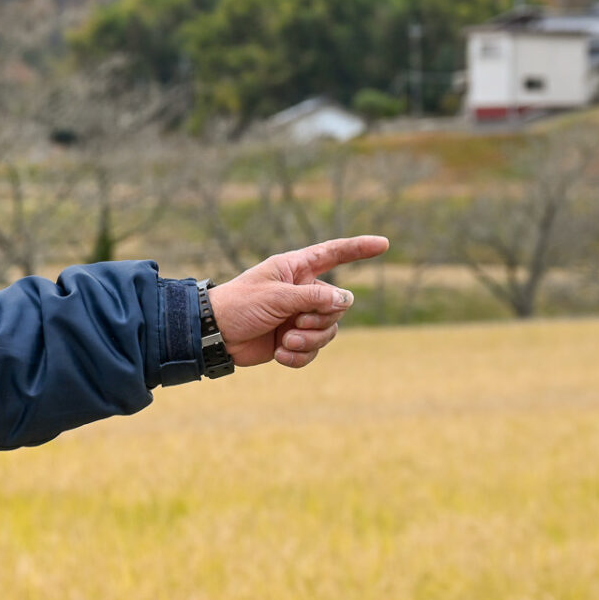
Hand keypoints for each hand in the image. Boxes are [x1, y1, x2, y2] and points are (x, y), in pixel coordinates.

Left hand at [207, 236, 389, 368]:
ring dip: (309, 340)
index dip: (358, 249)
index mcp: (296, 269)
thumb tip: (346, 299)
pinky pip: (313, 351)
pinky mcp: (293, 340)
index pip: (334, 254)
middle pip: (338, 305)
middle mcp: (302, 291)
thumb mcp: (277, 297)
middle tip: (295, 322)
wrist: (215, 335)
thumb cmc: (240, 305)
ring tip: (284, 340)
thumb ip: (313, 297)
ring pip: (329, 331)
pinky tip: (279, 354)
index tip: (383, 244)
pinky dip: (299, 356)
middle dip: (321, 319)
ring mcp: (299, 317)